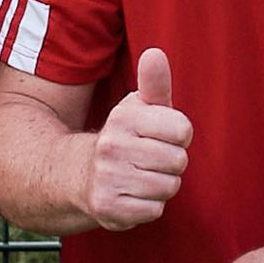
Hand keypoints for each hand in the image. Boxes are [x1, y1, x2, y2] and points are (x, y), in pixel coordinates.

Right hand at [81, 50, 193, 231]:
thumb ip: (154, 83)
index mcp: (124, 117)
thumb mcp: (139, 108)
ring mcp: (108, 178)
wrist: (80, 175)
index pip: (182, 129)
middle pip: (178, 161)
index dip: (179, 136)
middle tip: (151, 160)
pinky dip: (149, 206)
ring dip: (161, 185)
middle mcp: (112, 146)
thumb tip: (155, 53)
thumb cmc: (125, 138)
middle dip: (171, 163)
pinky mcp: (108, 207)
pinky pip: (154, 210)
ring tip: (142, 177)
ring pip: (168, 186)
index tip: (162, 136)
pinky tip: (133, 195)